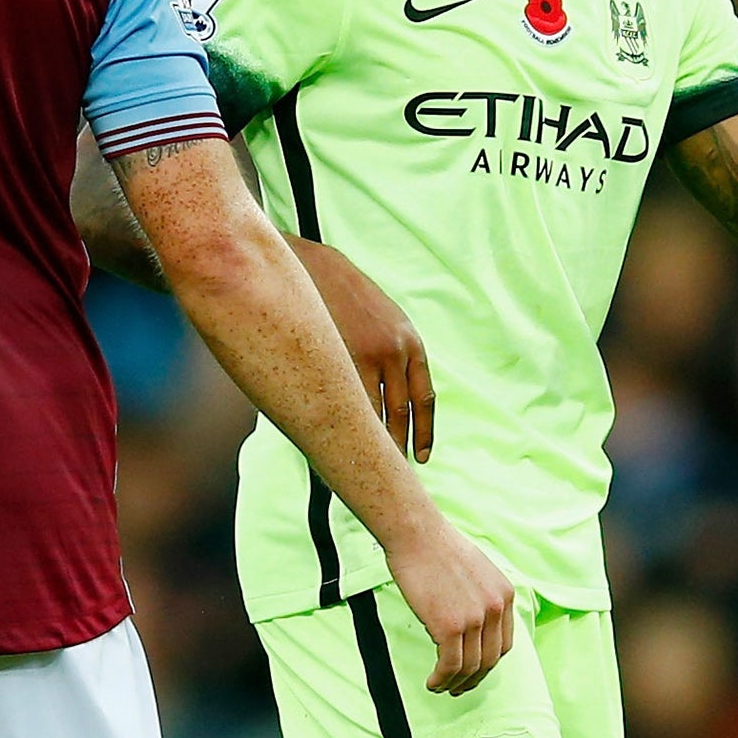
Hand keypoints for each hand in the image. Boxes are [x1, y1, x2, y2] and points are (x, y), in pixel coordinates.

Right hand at [292, 238, 435, 461]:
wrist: (313, 266)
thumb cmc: (344, 295)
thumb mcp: (383, 319)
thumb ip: (393, 354)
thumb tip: (390, 397)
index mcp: (412, 343)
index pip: (424, 399)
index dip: (424, 432)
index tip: (420, 457)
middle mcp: (396, 352)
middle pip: (400, 414)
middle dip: (397, 446)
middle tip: (391, 472)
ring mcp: (368, 357)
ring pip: (375, 415)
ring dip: (372, 443)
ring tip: (365, 466)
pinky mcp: (340, 360)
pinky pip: (348, 405)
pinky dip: (348, 427)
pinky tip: (341, 442)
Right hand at [385, 518, 515, 696]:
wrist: (417, 534)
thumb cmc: (437, 547)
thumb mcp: (476, 570)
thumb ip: (481, 597)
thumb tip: (471, 623)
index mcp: (505, 596)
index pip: (504, 644)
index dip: (489, 663)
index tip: (475, 670)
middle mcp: (496, 609)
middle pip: (489, 660)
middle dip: (474, 679)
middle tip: (460, 687)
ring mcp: (474, 619)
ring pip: (470, 667)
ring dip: (456, 683)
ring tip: (442, 687)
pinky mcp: (450, 626)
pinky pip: (450, 664)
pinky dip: (442, 678)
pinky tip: (433, 681)